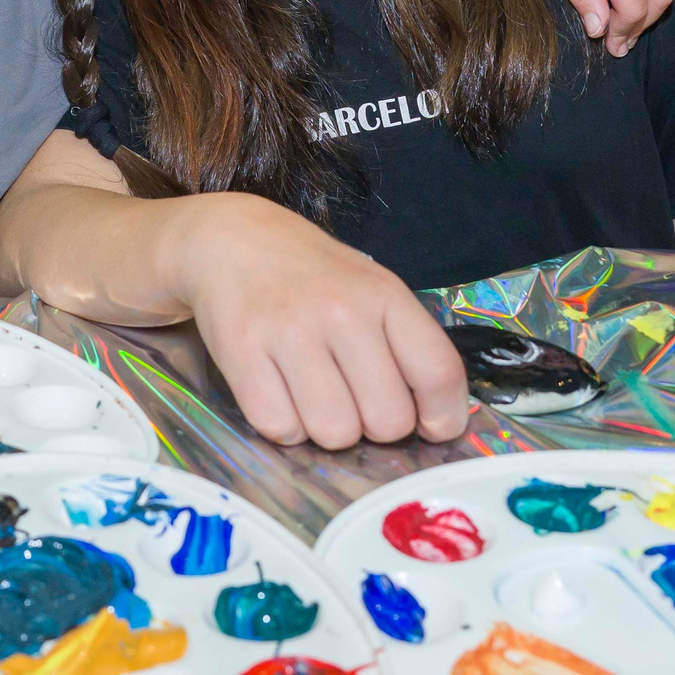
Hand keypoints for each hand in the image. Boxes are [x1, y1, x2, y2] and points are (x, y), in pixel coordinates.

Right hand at [178, 194, 466, 448]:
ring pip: (335, 435)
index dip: (443, 417)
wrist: (230, 239)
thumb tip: (434, 420)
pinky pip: (280, 430)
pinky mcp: (242, 352)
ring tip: (311, 392)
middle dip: (373, 426)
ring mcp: (290, 332)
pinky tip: (277, 390)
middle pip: (388, 422)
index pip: (438, 373)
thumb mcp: (371, 288)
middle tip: (352, 398)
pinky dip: (282, 424)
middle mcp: (342, 311)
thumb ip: (404, 345)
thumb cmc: (311, 275)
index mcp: (384, 295)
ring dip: (325, 428)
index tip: (431, 427)